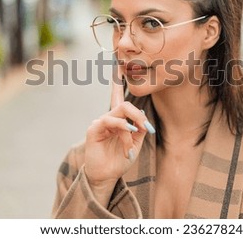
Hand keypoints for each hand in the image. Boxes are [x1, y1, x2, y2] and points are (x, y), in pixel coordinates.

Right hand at [83, 66, 154, 202]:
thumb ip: (140, 129)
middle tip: (147, 128)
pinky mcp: (94, 129)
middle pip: (125, 104)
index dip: (117, 81)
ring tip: (135, 139)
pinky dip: (123, 128)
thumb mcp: (136, 144)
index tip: (118, 65)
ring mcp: (101, 122)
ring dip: (132, 126)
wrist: (106, 177)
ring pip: (120, 113)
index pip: (117, 97)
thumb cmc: (120, 160)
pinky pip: (111, 121)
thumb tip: (143, 116)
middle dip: (138, 115)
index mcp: (119, 120)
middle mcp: (109, 118)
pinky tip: (128, 136)